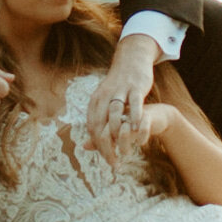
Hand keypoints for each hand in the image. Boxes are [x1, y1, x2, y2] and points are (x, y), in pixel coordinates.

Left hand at [84, 36, 158, 162]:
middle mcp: (105, 95)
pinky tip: (137, 128)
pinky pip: (135, 103)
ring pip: (115, 112)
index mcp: (95, 100)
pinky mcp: (135, 87)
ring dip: (119, 132)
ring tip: (125, 149)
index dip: (97, 145)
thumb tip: (84, 146)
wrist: (131, 60)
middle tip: (114, 161)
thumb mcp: (104, 105)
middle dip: (107, 145)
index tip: (106, 159)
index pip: (93, 126)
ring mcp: (120, 90)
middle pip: (102, 123)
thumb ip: (96, 126)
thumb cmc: (118, 88)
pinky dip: (134, 116)